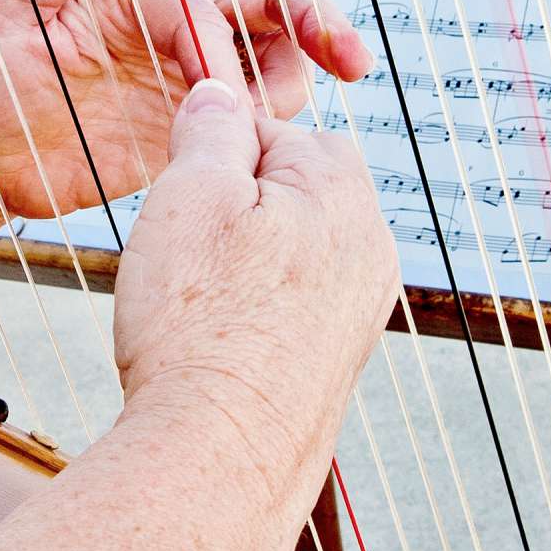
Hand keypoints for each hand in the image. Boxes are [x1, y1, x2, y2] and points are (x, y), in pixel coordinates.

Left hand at [0, 0, 374, 228]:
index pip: (202, 1)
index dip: (212, 40)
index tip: (206, 88)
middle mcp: (173, 23)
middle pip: (269, 2)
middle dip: (317, 20)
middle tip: (352, 59)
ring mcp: (188, 76)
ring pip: (277, 61)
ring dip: (299, 77)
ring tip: (284, 121)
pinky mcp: (192, 128)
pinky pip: (255, 121)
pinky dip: (277, 128)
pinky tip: (273, 153)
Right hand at [111, 79, 398, 524]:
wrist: (221, 458)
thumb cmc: (199, 328)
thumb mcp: (189, 197)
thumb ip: (211, 132)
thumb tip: (222, 92)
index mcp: (341, 191)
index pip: (274, 129)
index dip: (214, 151)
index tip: (180, 189)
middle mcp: (370, 245)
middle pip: (294, 184)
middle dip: (238, 201)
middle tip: (185, 247)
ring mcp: (363, 306)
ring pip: (295, 244)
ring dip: (248, 256)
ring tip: (198, 298)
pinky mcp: (342, 357)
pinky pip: (298, 300)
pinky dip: (259, 305)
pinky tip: (221, 335)